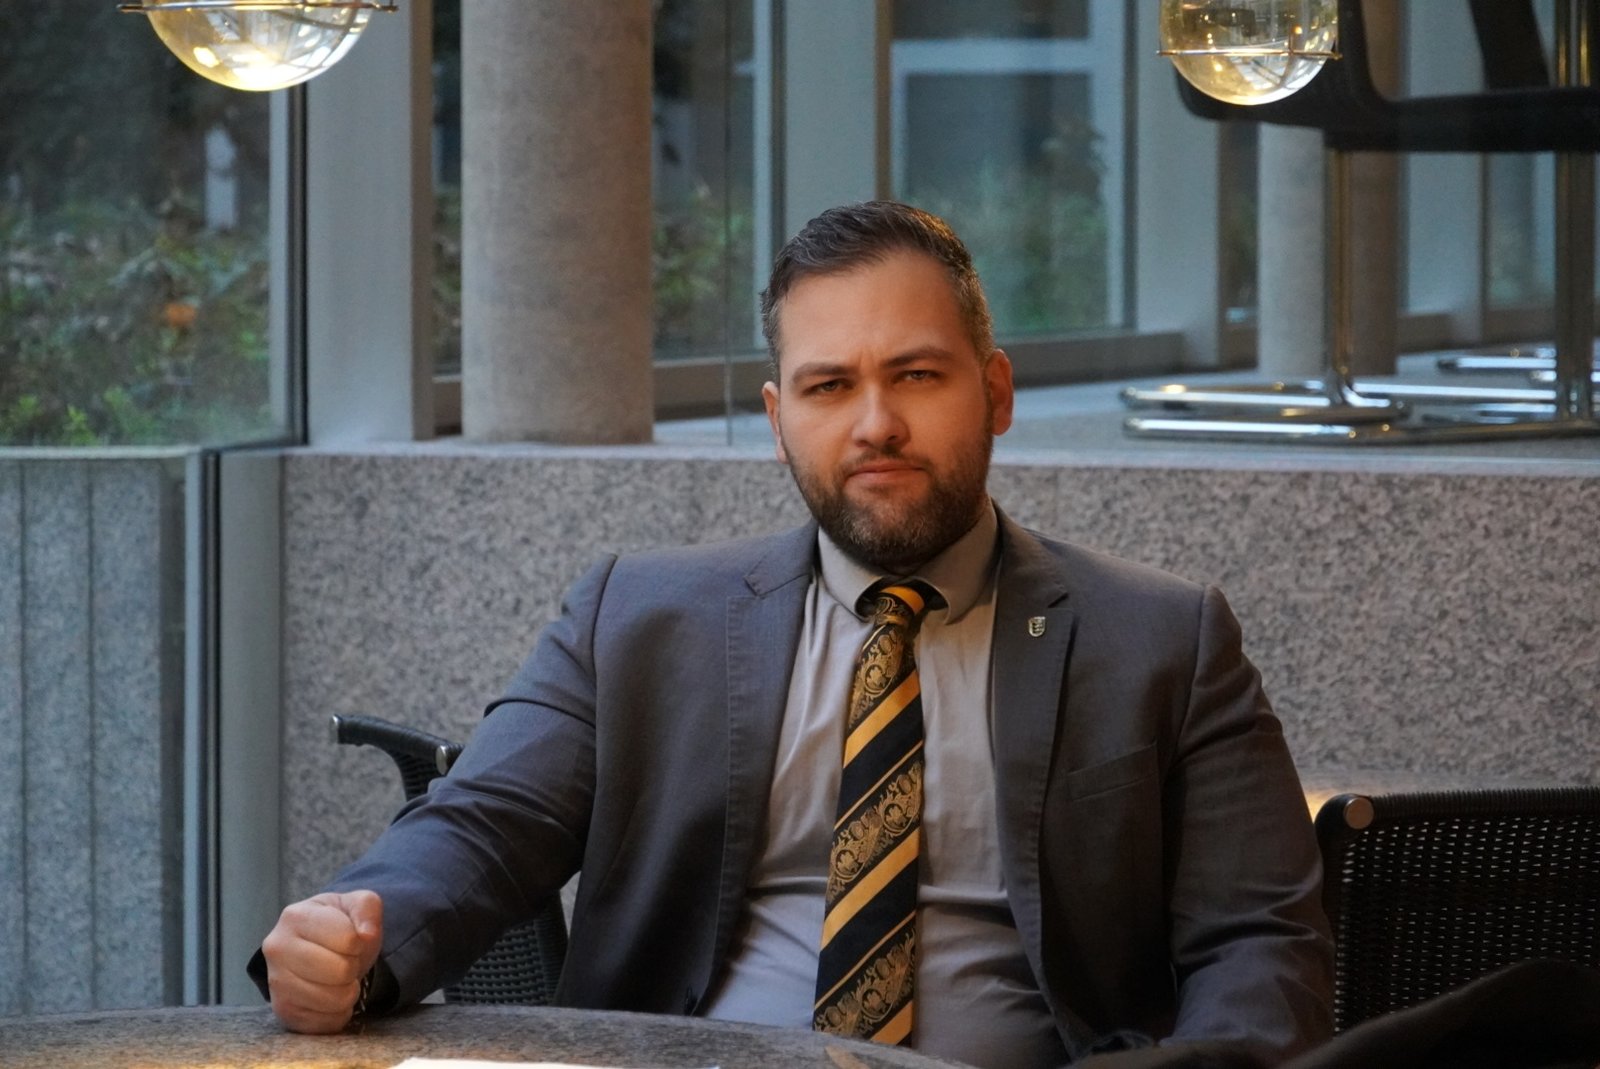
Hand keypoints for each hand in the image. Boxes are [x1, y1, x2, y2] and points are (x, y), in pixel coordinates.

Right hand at [261, 890, 383, 1032]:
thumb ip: (367, 908)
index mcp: (295, 916)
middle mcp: (277, 948)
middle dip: (353, 967)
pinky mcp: (283, 1012)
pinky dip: (339, 1012)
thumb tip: (366, 935)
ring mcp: (276, 983)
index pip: (348, 938)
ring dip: (349, 991)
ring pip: (335, 999)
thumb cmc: (338, 926)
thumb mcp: (357, 905)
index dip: (359, 942)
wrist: (315, 949)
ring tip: (339, 979)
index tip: (351, 940)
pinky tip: (330, 996)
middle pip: (341, 971)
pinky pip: (327, 1022)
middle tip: (346, 961)